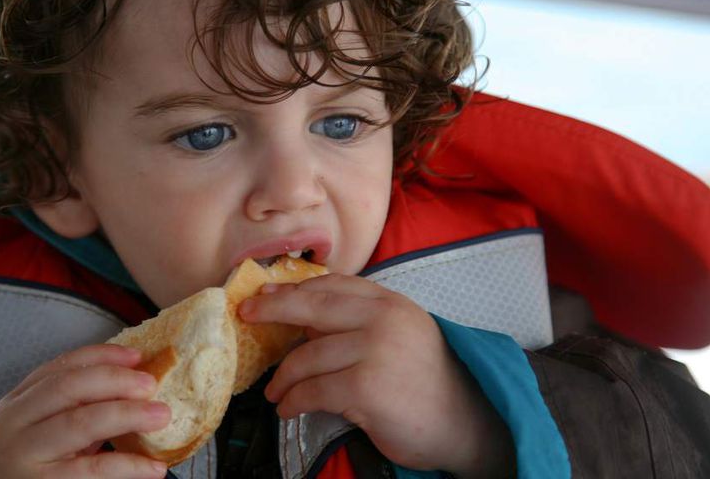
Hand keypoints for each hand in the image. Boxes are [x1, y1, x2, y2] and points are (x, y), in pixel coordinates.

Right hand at [0, 344, 170, 478]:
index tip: (136, 356)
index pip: (58, 368)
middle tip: (151, 384)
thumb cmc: (21, 473)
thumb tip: (132, 391)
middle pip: (68, 388)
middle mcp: (12, 426)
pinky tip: (154, 467)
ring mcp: (23, 457)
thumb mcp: (34, 435)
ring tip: (162, 415)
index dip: (100, 357)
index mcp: (13, 405)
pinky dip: (128, 466)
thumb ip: (69, 412)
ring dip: (128, 415)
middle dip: (115, 380)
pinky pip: (92, 471)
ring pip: (80, 423)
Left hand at [239, 274, 514, 478]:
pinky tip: (288, 408)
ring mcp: (375, 350)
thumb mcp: (400, 334)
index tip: (266, 293)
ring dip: (283, 376)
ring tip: (274, 391)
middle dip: (273, 310)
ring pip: (307, 356)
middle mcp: (383, 319)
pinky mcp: (366, 386)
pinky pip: (313, 389)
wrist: (463, 423)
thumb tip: (303, 319)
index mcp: (390, 302)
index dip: (294, 288)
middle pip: (313, 306)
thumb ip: (361, 320)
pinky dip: (294, 400)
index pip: (334, 285)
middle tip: (246, 315)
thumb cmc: (425, 382)